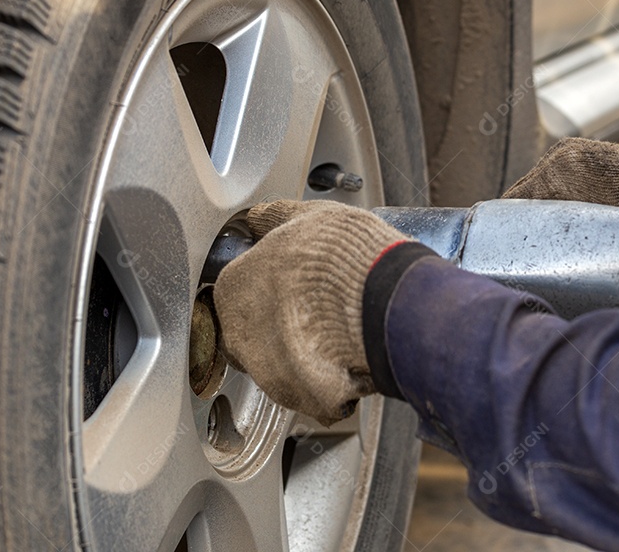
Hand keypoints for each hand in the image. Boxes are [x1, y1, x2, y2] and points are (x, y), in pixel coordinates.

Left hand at [213, 200, 407, 425]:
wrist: (385, 303)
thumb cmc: (345, 260)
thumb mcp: (307, 216)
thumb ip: (275, 218)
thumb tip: (259, 217)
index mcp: (233, 290)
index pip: (238, 294)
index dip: (269, 287)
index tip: (292, 283)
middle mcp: (241, 339)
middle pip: (255, 334)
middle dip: (282, 324)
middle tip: (317, 307)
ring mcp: (272, 375)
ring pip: (283, 366)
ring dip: (306, 352)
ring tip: (340, 329)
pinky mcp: (306, 402)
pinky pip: (315, 392)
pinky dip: (330, 378)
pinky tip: (351, 355)